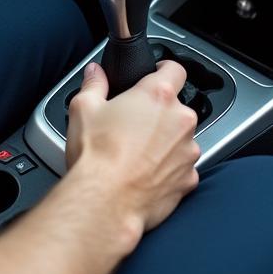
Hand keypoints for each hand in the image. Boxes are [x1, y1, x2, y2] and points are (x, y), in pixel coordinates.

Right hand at [65, 61, 199, 237]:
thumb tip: (95, 73)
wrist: (104, 204)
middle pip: (177, 107)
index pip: (176, 69)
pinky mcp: (189, 180)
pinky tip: (146, 173)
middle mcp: (179, 121)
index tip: (158, 74)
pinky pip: (182, 167)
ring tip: (137, 153)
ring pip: (180, 138)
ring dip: (166, 141)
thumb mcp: (83, 108)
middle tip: (134, 124)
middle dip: (159, 113)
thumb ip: (94, 84)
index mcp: (158, 95)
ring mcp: (188, 152)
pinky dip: (168, 169)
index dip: (165, 69)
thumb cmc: (96, 157)